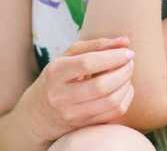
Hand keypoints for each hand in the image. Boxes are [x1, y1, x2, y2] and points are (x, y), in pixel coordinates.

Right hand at [21, 37, 135, 142]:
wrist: (37, 114)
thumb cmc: (57, 77)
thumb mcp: (69, 55)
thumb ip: (97, 45)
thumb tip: (125, 41)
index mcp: (56, 72)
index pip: (88, 63)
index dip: (113, 56)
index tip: (128, 51)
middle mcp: (61, 96)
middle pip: (101, 86)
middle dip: (123, 71)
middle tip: (130, 62)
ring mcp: (72, 114)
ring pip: (110, 102)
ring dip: (126, 85)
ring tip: (127, 72)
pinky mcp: (83, 126)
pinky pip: (113, 114)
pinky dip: (125, 98)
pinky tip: (123, 87)